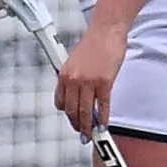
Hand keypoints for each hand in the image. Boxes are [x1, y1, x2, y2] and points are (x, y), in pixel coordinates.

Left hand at [54, 19, 127, 136]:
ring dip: (88, 127)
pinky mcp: (104, 81)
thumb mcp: (75, 62)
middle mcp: (73, 79)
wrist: (106, 31)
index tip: (73, 120)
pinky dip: (103, 118)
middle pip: (72, 110)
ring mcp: (88, 81)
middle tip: (83, 134)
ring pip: (86, 111)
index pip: (60, 102)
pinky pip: (103, 105)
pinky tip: (104, 125)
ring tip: (91, 135)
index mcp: (63, 75)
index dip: (67, 114)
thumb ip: (74, 78)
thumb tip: (79, 96)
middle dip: (77, 125)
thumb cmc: (93, 44)